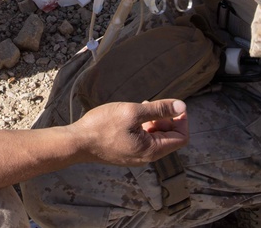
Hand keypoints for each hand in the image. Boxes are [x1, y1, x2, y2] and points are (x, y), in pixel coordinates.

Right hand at [71, 99, 188, 166]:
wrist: (78, 142)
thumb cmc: (103, 125)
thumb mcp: (133, 112)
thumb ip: (159, 109)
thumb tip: (182, 106)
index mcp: (152, 150)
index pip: (181, 137)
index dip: (181, 120)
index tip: (172, 104)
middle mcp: (147, 157)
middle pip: (169, 137)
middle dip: (165, 119)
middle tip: (151, 104)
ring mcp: (136, 156)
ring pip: (155, 137)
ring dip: (153, 121)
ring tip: (140, 107)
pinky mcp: (127, 152)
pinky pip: (143, 139)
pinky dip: (143, 126)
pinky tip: (130, 116)